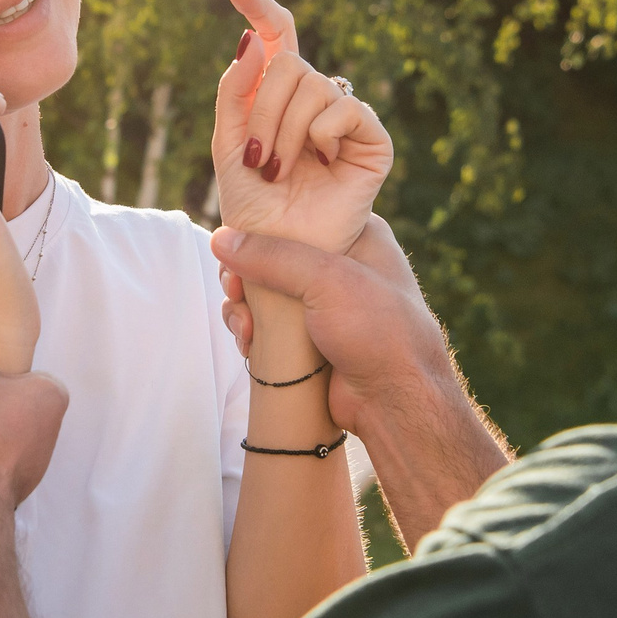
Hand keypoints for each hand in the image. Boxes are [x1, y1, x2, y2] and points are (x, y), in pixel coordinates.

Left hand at [210, 0, 392, 259]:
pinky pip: (346, 109)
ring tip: (280, 170)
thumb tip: (254, 39)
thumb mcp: (227, 142)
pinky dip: (321, 134)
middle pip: (288, 62)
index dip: (258, 6)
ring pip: (313, 85)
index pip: (276, 36)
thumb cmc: (252, 202)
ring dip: (285, 131)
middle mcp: (313, 99)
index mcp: (278, 94)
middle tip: (256, 158)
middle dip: (262, 109)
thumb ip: (235, 90)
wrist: (279, 250)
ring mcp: (344, 118)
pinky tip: (321, 162)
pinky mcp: (371, 140)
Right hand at [215, 216, 449, 437]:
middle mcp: (340, 264)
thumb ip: (272, 256)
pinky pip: (266, 324)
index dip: (262, 226)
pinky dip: (251, 331)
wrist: (396, 403)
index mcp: (357, 234)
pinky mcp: (308, 336)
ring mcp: (322, 303)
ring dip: (243, 307)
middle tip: (236, 291)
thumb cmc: (380, 332)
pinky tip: (249, 344)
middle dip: (245, 274)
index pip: (297, 213)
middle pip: (272, 254)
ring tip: (245, 329)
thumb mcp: (328, 280)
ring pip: (264, 291)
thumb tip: (220, 239)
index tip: (236, 243)